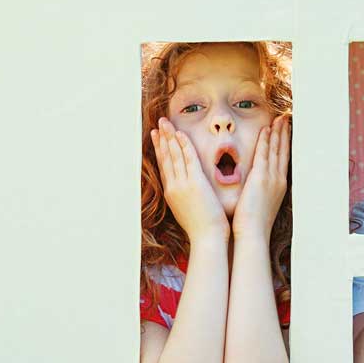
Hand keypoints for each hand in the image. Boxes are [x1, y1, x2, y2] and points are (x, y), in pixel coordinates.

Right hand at [153, 118, 228, 244]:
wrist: (207, 239)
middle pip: (165, 158)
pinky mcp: (195, 183)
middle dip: (161, 139)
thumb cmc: (202, 229)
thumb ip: (185, 198)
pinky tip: (180, 134)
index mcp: (171, 194)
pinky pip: (189, 159)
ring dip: (170, 137)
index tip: (156, 137)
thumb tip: (186, 193)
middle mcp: (173, 187)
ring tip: (165, 123)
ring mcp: (183, 184)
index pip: (164, 167)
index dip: (160, 150)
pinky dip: (184, 145)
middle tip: (158, 124)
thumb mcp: (187, 212)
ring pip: (174, 155)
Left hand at [232, 115, 289, 241]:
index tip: (285, 131)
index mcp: (279, 187)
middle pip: (283, 151)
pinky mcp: (261, 178)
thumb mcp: (261, 206)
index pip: (283, 160)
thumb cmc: (253, 225)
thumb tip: (256, 188)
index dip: (284, 144)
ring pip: (276, 149)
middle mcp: (278, 180)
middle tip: (287, 119)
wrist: (253, 235)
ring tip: (281, 118)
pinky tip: (266, 129)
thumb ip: (260, 193)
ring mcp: (271, 178)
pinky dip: (266, 140)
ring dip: (278, 132)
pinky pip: (264, 154)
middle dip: (285, 134)